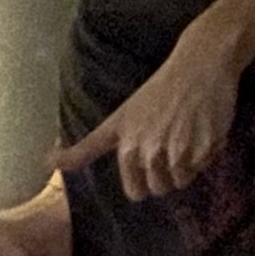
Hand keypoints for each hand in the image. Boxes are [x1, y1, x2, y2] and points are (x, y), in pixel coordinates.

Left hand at [56, 19, 244, 199]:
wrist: (198, 64)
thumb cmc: (157, 90)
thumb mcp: (117, 119)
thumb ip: (86, 147)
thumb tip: (47, 162)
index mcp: (128, 147)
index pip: (135, 192)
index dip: (143, 182)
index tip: (149, 159)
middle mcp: (151, 151)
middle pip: (159, 189)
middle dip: (167, 174)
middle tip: (171, 142)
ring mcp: (178, 151)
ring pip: (182, 181)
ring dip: (188, 165)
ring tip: (186, 134)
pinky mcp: (204, 148)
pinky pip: (204, 167)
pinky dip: (207, 154)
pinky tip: (202, 129)